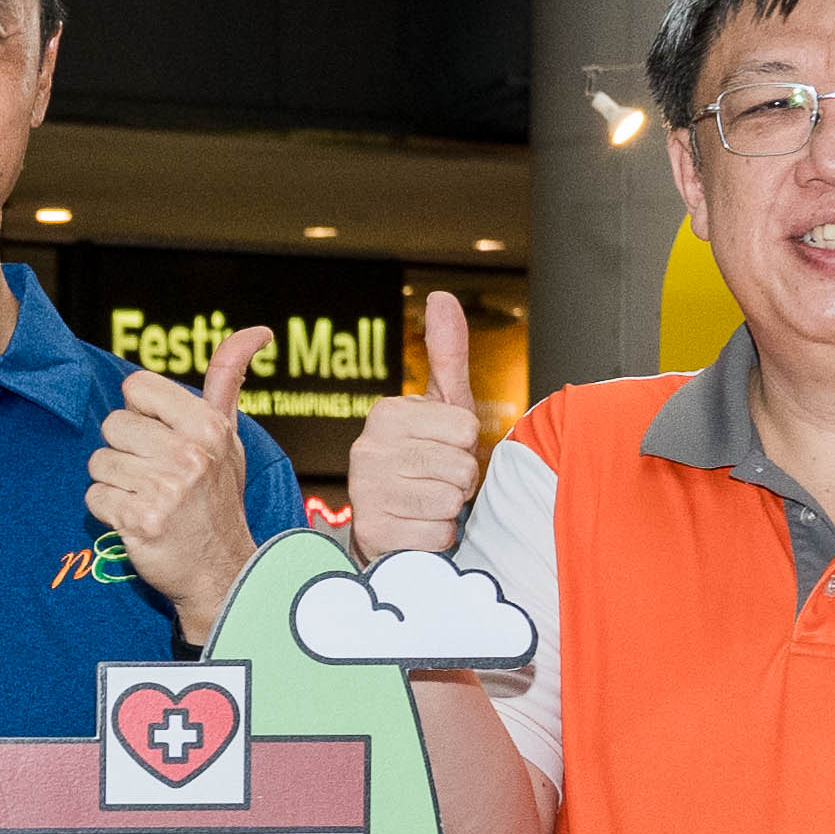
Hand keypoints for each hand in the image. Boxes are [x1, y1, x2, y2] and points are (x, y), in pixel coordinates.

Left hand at [90, 327, 272, 640]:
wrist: (219, 570)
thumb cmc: (217, 497)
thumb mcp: (227, 436)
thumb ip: (228, 380)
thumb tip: (257, 331)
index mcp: (207, 426)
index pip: (136, 388)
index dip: (140, 412)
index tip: (159, 437)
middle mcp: (188, 455)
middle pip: (113, 425)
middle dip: (126, 450)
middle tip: (154, 475)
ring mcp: (164, 490)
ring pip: (99, 462)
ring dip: (114, 482)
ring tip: (146, 497)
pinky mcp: (139, 521)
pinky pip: (94, 496)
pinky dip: (108, 510)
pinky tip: (136, 519)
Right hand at [341, 340, 486, 562]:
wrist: (390, 522)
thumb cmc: (426, 457)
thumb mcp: (443, 405)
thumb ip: (447, 352)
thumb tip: (441, 296)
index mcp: (388, 413)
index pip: (468, 429)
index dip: (467, 446)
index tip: (445, 450)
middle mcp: (368, 447)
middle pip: (462, 467)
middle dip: (461, 480)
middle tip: (437, 480)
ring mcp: (366, 491)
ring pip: (450, 501)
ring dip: (449, 509)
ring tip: (427, 502)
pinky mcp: (372, 532)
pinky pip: (436, 534)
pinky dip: (436, 536)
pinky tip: (416, 525)